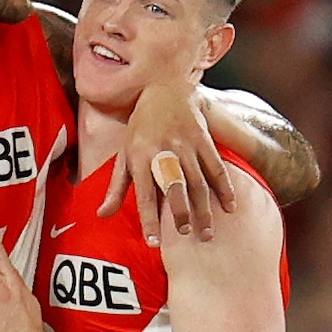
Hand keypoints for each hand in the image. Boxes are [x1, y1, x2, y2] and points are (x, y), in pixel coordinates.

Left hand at [97, 82, 235, 245]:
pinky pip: (217, 168)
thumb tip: (102, 215)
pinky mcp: (204, 140)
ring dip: (204, 209)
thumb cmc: (140, 128)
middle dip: (180, 212)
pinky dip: (225, 188)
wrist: (165, 89)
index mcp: (139, 157)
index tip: (153, 242)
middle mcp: (163, 151)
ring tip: (206, 233)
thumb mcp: (124, 154)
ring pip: (198, 182)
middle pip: (174, 186)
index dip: (148, 218)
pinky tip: (230, 207)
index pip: (143, 193)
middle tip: (185, 234)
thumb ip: (116, 188)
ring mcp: (186, 145)